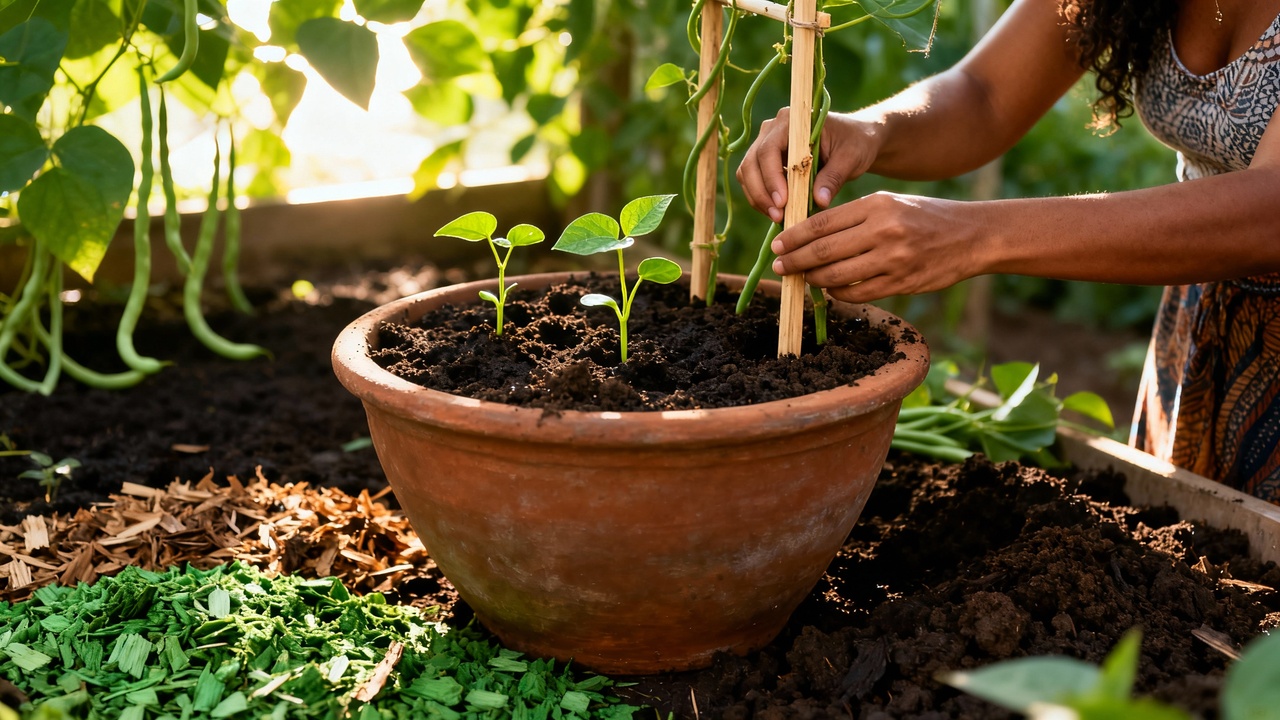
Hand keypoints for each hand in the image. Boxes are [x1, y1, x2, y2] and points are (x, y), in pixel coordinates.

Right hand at [736, 108, 880, 222]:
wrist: (855, 140)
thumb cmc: (855, 143)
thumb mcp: (851, 158)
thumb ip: (834, 177)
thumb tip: (820, 202)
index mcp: (792, 121)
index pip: (769, 150)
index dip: (771, 178)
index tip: (782, 203)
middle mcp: (772, 129)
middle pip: (751, 163)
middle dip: (761, 193)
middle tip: (778, 216)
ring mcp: (765, 144)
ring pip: (747, 174)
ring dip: (758, 198)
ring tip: (778, 218)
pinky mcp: (765, 160)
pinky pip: (753, 181)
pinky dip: (761, 198)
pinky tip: (777, 213)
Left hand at [770, 191, 986, 303]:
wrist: (972, 235)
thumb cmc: (925, 217)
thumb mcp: (890, 203)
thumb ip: (853, 217)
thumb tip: (810, 235)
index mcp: (877, 206)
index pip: (823, 222)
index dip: (795, 236)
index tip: (776, 244)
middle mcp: (883, 231)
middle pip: (824, 250)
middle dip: (795, 261)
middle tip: (779, 267)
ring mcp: (893, 259)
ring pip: (837, 275)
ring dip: (814, 280)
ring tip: (802, 278)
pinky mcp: (902, 283)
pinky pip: (858, 293)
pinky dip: (838, 293)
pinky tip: (830, 289)